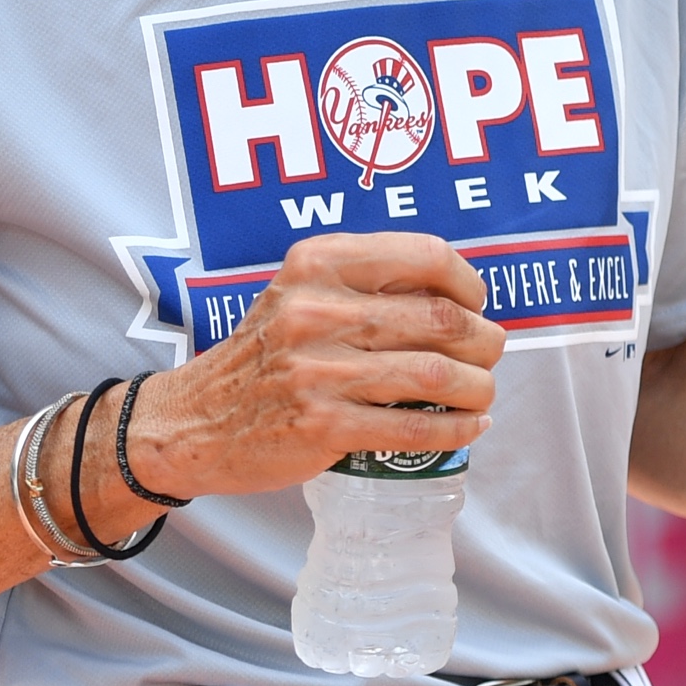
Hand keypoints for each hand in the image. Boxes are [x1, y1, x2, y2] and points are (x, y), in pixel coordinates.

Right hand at [115, 234, 505, 509]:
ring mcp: (320, 371)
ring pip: (436, 375)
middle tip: (490, 353)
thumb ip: (362, 284)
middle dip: (485, 340)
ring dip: (479, 386)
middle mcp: (318, 310)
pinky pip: (415, 429)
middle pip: (442, 319)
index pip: (424, 255)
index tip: (477, 302)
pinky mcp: (323, 425)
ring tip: (483, 391)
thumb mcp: (298, 293)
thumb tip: (455, 299)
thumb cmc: (263, 356)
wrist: (195, 419)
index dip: (468, 281)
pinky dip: (457, 430)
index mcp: (318, 264)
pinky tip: (471, 426)